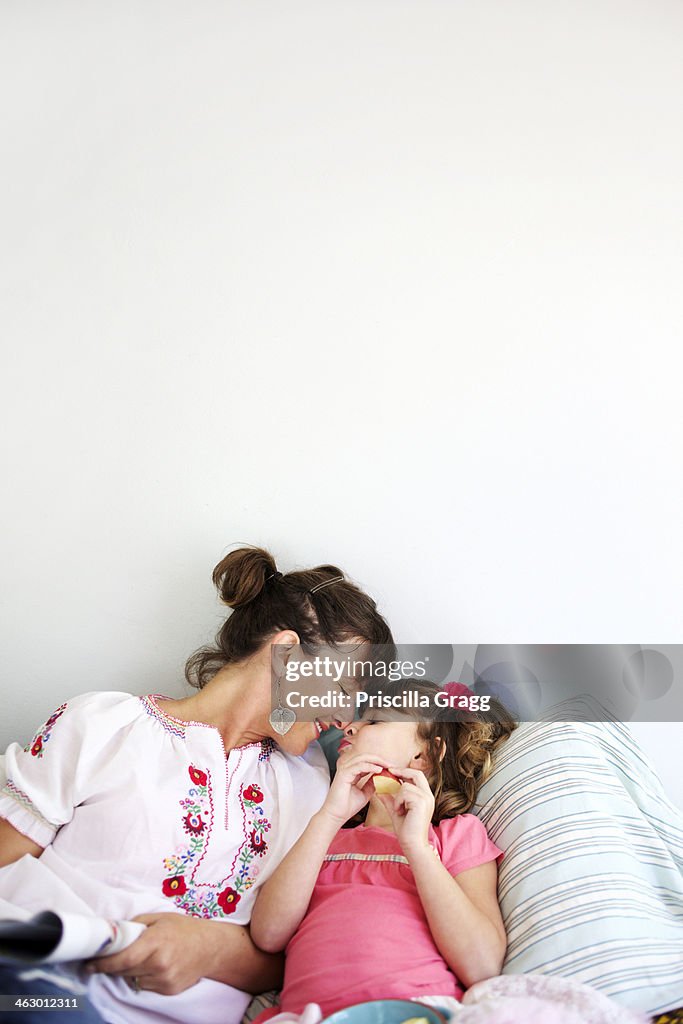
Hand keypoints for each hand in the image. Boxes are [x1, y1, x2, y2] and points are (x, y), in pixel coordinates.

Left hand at [85, 912, 221, 994]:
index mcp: (156, 942)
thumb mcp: (160, 918)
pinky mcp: (168, 991)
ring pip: (133, 979)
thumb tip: (113, 932)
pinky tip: (155, 965)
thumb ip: (135, 924)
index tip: (88, 963)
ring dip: (129, 971)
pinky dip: (143, 977)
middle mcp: (159, 964)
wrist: (211, 947)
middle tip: (110, 956)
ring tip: (142, 956)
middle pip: (124, 970)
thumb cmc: (185, 929)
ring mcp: (164, 980)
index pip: (122, 959)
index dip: (102, 963)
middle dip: (114, 964)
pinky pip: (145, 986)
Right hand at [321, 751, 393, 825]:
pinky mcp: (343, 774)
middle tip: (392, 765)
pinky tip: (379, 770)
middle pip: (366, 757)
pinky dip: (370, 766)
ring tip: (388, 766)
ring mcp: (344, 770)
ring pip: (362, 758)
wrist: (336, 816)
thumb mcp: (365, 794)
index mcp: (352, 772)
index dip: (379, 763)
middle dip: (380, 759)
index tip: (392, 769)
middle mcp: (347, 768)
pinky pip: (359, 766)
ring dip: (377, 761)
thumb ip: (371, 784)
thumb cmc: (347, 807)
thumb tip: (381, 778)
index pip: (367, 762)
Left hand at [376, 766, 434, 855]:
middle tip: (389, 772)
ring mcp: (426, 798)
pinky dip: (398, 801)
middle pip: (417, 773)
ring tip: (398, 809)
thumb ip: (390, 799)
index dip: (405, 771)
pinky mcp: (421, 803)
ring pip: (406, 786)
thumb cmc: (406, 830)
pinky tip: (400, 811)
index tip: (392, 771)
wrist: (412, 844)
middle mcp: (428, 795)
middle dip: (402, 771)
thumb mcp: (396, 810)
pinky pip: (404, 793)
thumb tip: (379, 790)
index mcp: (425, 796)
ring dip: (398, 796)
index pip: (418, 776)